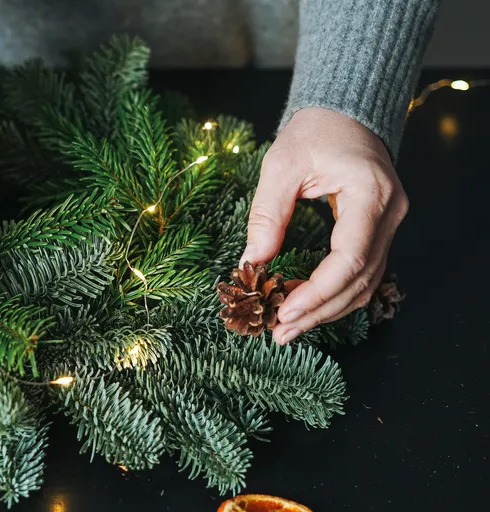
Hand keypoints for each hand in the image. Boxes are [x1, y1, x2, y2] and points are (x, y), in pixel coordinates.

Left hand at [244, 107, 408, 344]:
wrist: (343, 114)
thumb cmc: (313, 132)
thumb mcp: (281, 166)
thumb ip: (267, 214)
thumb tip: (251, 261)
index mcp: (370, 194)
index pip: (351, 258)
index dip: (319, 291)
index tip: (285, 310)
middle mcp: (389, 214)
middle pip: (361, 279)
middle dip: (319, 310)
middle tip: (280, 332)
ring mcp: (389, 224)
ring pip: (366, 282)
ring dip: (328, 310)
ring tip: (288, 328)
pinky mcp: (378, 231)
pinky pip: (362, 272)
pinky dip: (335, 294)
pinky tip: (308, 308)